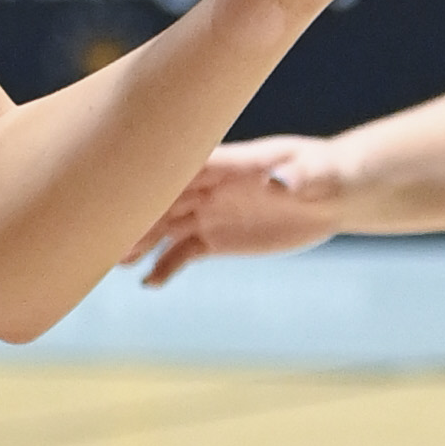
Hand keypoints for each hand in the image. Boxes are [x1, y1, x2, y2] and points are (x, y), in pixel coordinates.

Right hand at [128, 135, 346, 285]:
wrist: (335, 195)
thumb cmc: (328, 172)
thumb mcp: (319, 174)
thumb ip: (297, 178)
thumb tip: (278, 182)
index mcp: (227, 163)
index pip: (181, 164)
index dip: (154, 172)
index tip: (126, 181)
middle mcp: (208, 186)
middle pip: (162, 197)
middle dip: (136, 213)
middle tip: (110, 232)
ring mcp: (208, 212)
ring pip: (163, 225)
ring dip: (140, 240)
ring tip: (115, 260)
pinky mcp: (215, 238)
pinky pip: (182, 252)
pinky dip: (165, 266)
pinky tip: (150, 282)